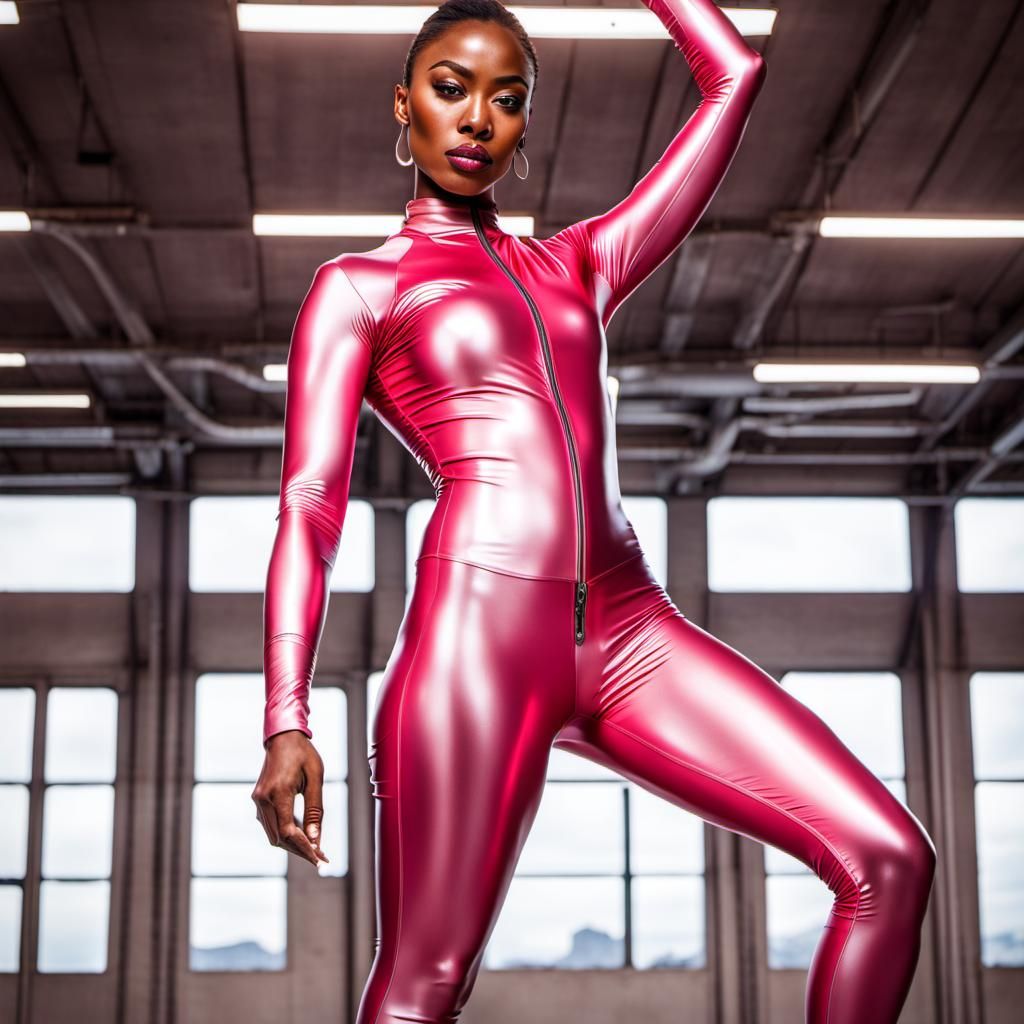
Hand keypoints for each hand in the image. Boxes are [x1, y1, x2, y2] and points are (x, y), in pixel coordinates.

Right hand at [251, 730, 330, 868]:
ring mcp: (258, 800)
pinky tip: (301, 832)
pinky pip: (270, 825)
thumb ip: (315, 810)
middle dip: (299, 850)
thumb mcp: (315, 778)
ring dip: (292, 844)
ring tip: (314, 848)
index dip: (304, 848)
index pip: (289, 832)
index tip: (320, 859)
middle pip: (279, 839)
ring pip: (273, 835)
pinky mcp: (258, 800)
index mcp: (278, 792)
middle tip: (320, 857)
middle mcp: (263, 799)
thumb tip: (315, 839)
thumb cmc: (303, 754)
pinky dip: (285, 833)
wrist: (283, 737)